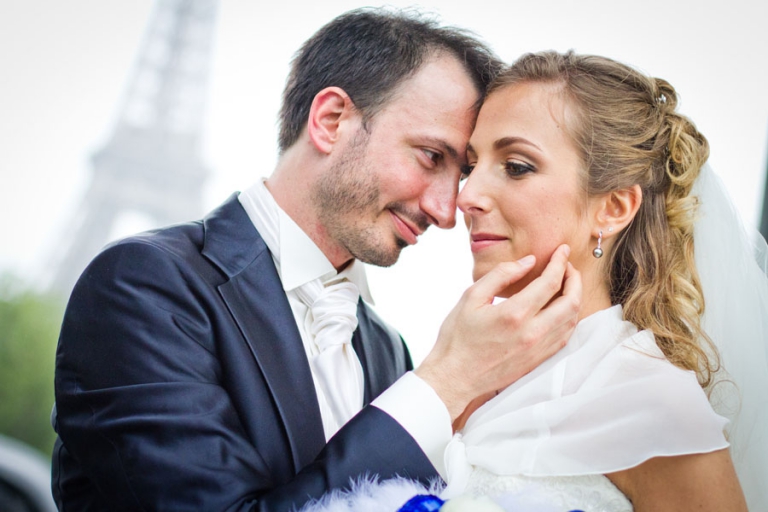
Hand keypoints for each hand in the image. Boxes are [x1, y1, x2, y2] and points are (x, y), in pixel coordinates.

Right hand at [415, 244, 580, 421]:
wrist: (454, 377)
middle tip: (567, 266)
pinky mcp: (538, 360)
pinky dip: (569, 318)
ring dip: (574, 298)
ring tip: (566, 284)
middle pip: (571, 301)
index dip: (560, 262)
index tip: (562, 251)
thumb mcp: (471, 297)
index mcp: (514, 314)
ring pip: (572, 320)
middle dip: (574, 278)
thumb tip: (527, 261)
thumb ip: (501, 275)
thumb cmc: (458, 337)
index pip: (550, 282)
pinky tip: (561, 309)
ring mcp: (537, 349)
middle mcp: (532, 333)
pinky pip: (565, 336)